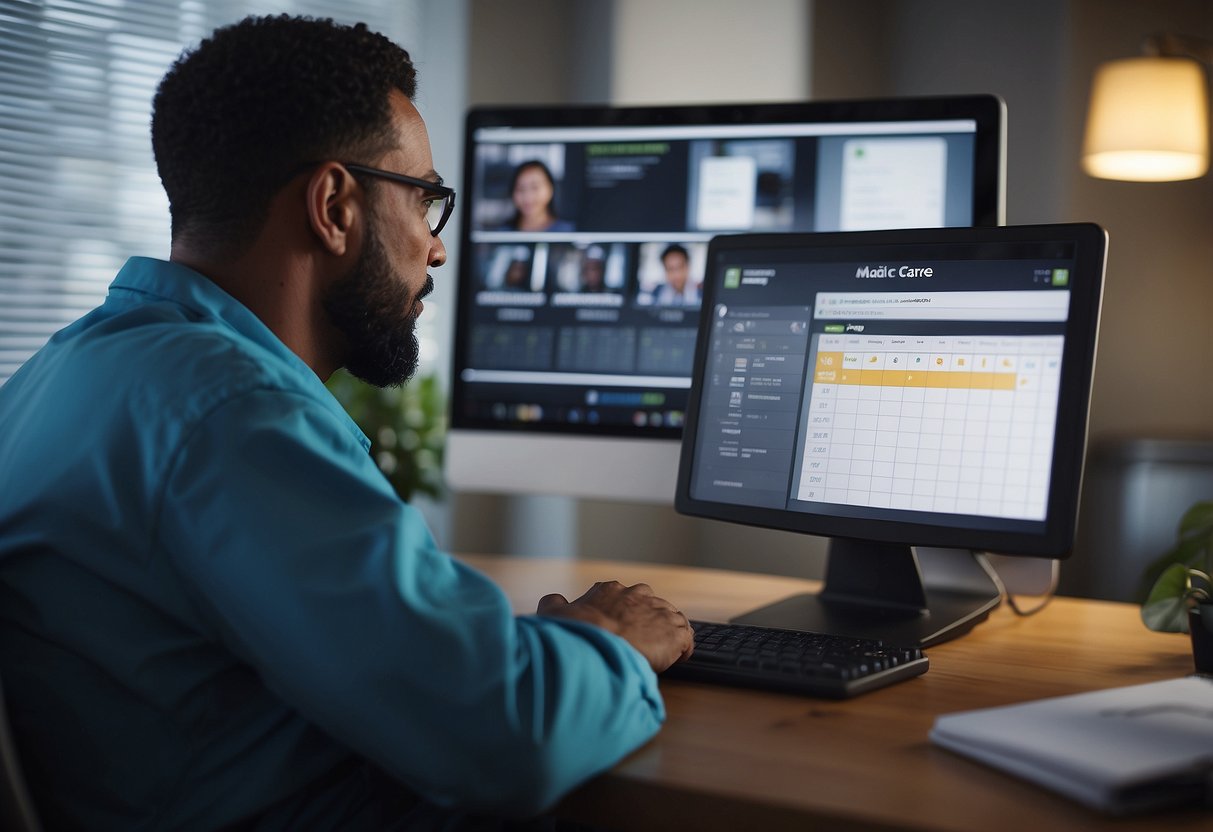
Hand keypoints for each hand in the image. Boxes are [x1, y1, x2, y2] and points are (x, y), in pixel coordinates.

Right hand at [537, 581, 693, 672]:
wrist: (596, 646)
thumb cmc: (574, 632)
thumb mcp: (553, 612)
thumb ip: (553, 603)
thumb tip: (552, 600)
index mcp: (610, 590)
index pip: (624, 596)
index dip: (624, 614)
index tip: (620, 628)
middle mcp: (637, 595)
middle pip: (650, 604)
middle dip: (649, 620)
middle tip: (641, 641)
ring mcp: (659, 612)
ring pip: (671, 619)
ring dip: (667, 634)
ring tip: (662, 652)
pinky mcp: (674, 633)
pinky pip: (686, 638)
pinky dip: (684, 648)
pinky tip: (677, 659)